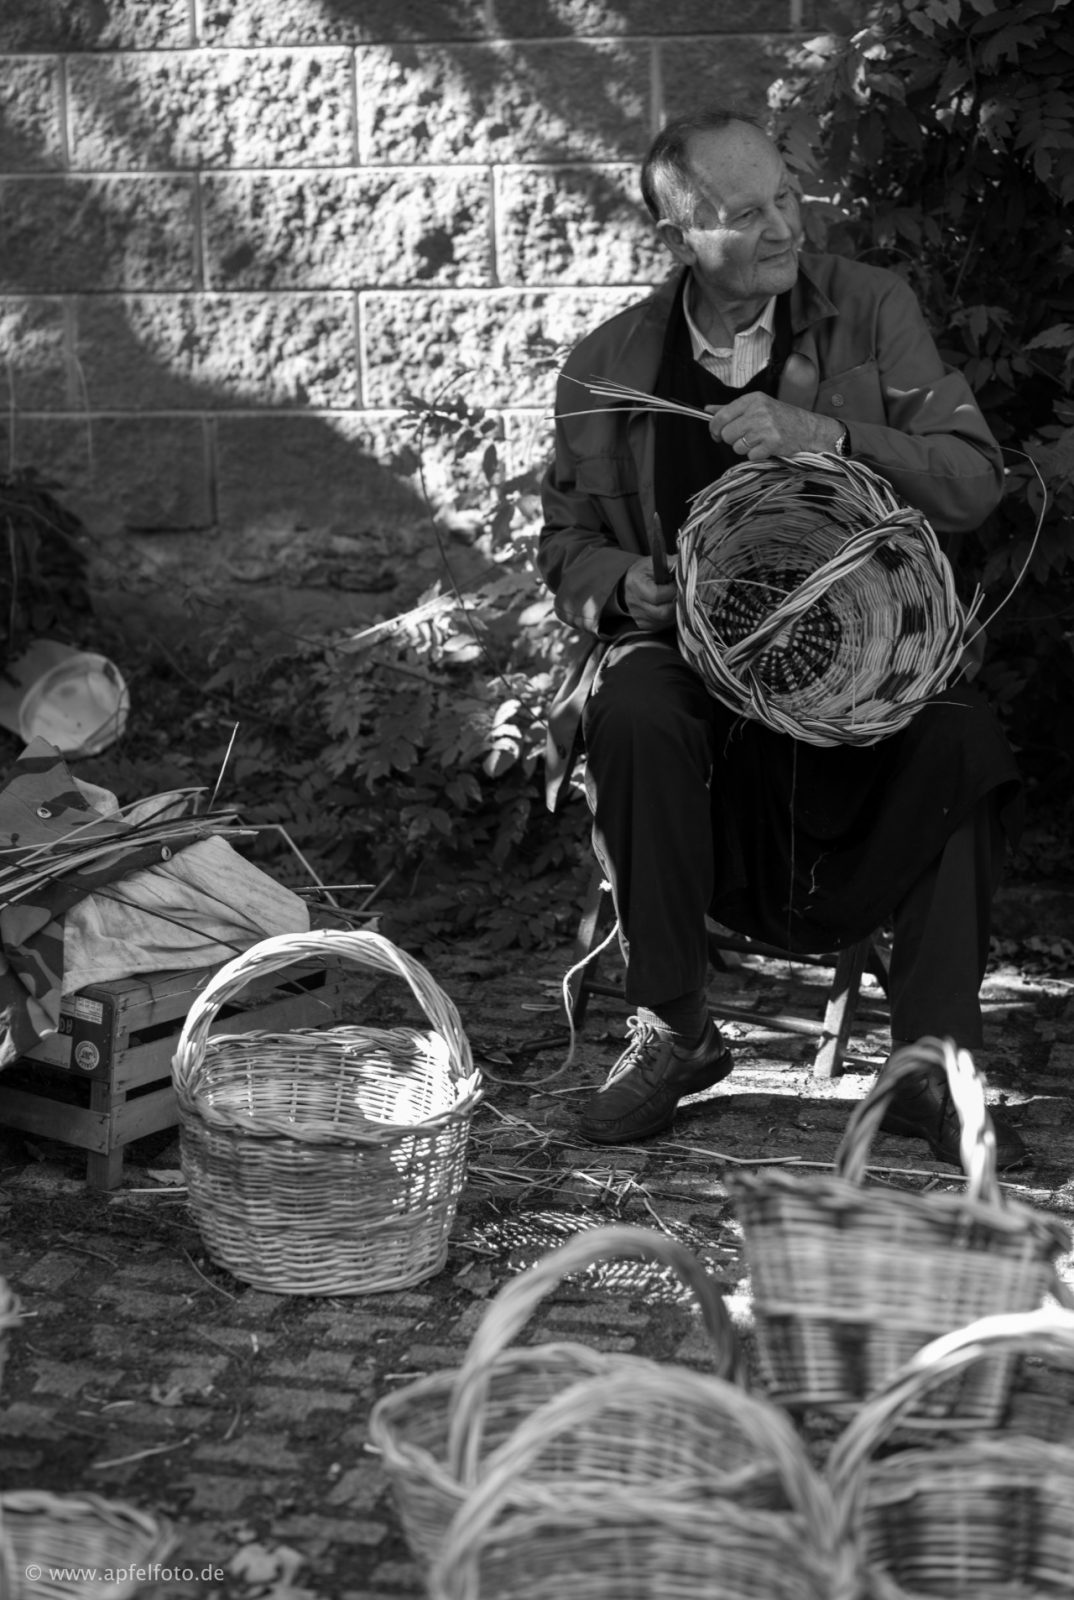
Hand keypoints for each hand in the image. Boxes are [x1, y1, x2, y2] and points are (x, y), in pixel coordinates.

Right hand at [621, 557, 675, 630]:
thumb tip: (685, 567)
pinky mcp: (643, 624)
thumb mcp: (654, 563)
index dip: (673, 591)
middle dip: (676, 603)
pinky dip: (669, 617)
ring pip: (665, 620)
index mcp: (636, 585)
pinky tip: (669, 606)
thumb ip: (671, 564)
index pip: (658, 595)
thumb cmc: (643, 572)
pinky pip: (662, 625)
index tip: (680, 585)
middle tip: (680, 594)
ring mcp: (638, 616)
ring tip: (675, 599)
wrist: (629, 584)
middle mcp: (634, 603)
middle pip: (663, 612)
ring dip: (675, 611)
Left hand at [705, 395, 844, 460]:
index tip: (716, 434)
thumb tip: (707, 410)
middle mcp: (758, 411)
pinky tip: (766, 447)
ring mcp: (766, 427)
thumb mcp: (757, 406)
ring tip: (759, 441)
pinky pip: (750, 456)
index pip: (720, 417)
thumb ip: (730, 408)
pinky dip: (757, 456)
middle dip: (732, 440)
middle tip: (745, 437)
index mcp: (752, 399)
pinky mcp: (772, 443)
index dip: (714, 429)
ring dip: (745, 448)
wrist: (808, 429)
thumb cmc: (781, 418)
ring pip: (737, 447)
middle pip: (726, 434)